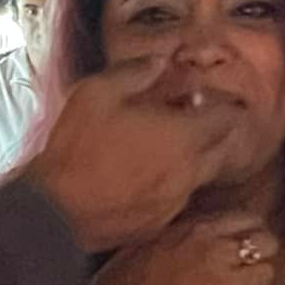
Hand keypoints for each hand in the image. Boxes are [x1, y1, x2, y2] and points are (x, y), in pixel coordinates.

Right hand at [25, 58, 240, 250]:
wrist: (56, 210)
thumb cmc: (77, 147)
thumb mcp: (97, 93)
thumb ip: (135, 73)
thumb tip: (161, 61)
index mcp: (183, 136)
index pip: (227, 119)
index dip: (228, 106)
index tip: (220, 100)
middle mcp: (189, 171)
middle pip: (224, 151)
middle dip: (219, 134)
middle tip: (201, 121)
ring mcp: (175, 201)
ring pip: (201, 177)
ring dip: (195, 160)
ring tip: (170, 148)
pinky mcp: (158, 224)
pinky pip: (176, 199)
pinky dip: (172, 184)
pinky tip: (148, 176)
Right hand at [92, 212, 277, 284]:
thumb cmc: (123, 280)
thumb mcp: (151, 238)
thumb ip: (184, 230)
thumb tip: (203, 229)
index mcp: (196, 230)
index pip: (246, 217)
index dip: (250, 227)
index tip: (245, 236)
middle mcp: (215, 252)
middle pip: (266, 242)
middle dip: (262, 250)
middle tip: (249, 259)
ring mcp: (223, 283)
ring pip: (267, 273)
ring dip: (257, 279)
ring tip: (242, 284)